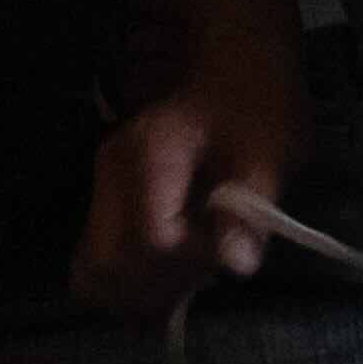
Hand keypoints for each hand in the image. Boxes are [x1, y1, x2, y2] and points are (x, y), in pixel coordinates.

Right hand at [77, 52, 300, 318]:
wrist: (234, 67)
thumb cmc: (257, 103)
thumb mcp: (270, 151)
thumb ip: (251, 210)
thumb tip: (236, 266)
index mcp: (149, 154)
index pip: (150, 238)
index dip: (190, 262)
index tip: (225, 256)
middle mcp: (110, 171)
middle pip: (107, 263)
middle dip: (156, 292)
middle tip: (201, 287)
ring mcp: (102, 187)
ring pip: (92, 270)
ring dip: (137, 296)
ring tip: (184, 293)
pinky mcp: (106, 201)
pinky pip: (98, 260)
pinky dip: (127, 286)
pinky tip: (167, 287)